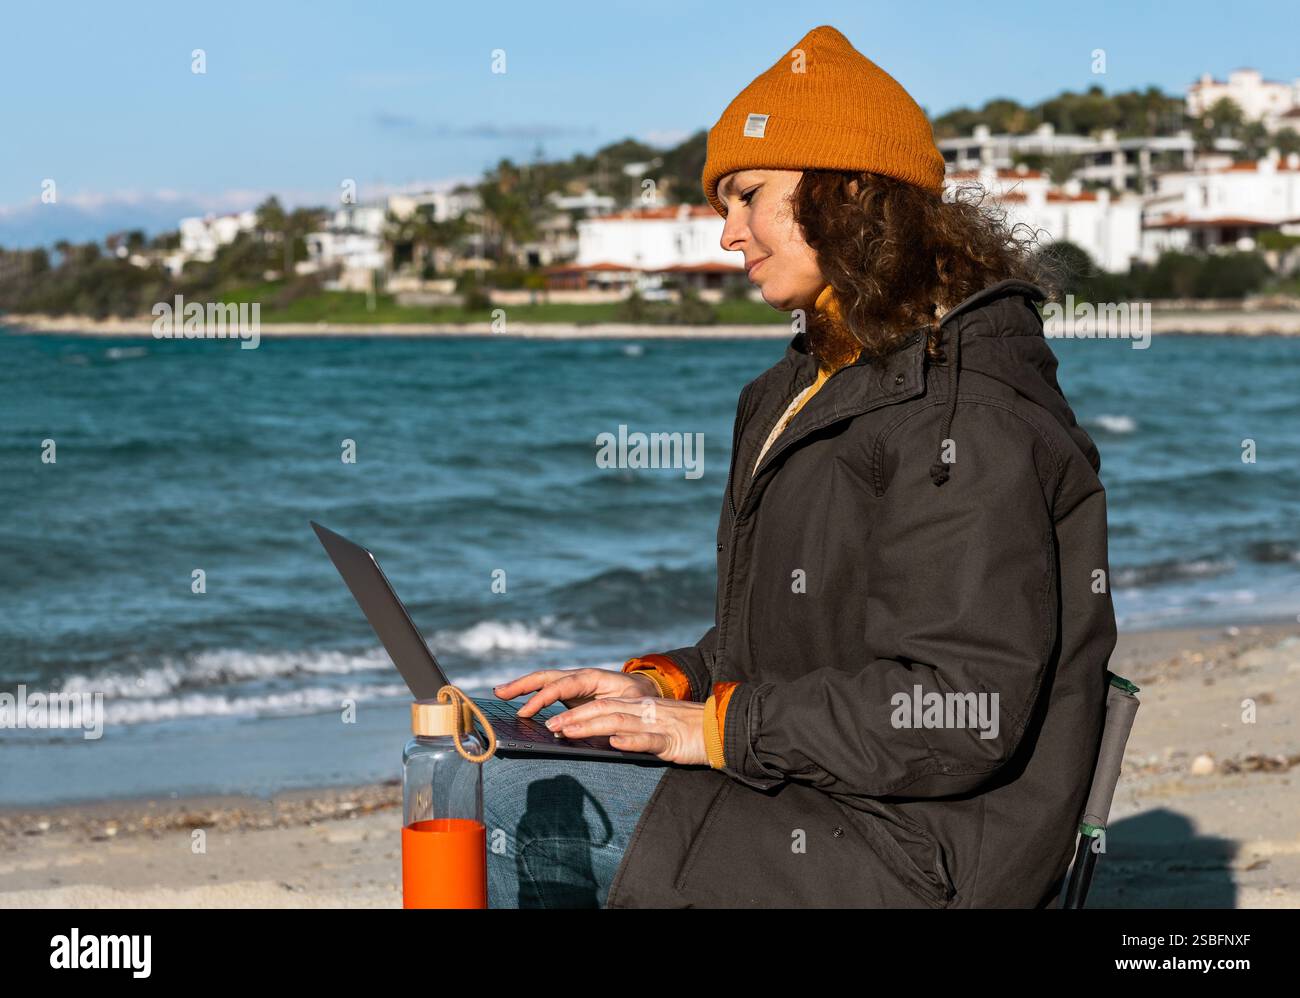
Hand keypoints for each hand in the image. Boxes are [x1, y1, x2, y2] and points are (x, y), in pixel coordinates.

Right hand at [494, 667, 658, 718]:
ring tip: (500, 693)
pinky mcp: (573, 693)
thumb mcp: (630, 707)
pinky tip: (518, 703)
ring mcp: (575, 684)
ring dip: (522, 686)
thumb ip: (608, 716)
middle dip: (523, 684)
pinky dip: (532, 694)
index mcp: (593, 678)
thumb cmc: (640, 700)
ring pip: (545, 681)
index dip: (543, 699)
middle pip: (547, 677)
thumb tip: (580, 729)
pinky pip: (549, 690)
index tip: (526, 713)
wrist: (648, 691)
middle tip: (500, 692)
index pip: (562, 685)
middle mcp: (580, 677)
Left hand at [544, 696, 710, 766]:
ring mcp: (656, 724)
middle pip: (603, 709)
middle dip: (574, 717)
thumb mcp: (652, 726)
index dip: (574, 711)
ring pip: (619, 721)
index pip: (600, 705)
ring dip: (591, 726)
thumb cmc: (684, 732)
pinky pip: (649, 740)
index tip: (552, 722)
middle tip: (550, 726)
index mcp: (637, 707)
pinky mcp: (671, 740)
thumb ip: (629, 729)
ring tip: (569, 732)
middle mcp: (643, 711)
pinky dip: (631, 741)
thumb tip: (601, 737)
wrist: (719, 729)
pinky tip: (615, 744)